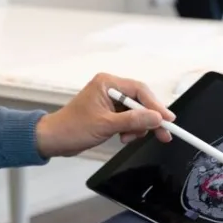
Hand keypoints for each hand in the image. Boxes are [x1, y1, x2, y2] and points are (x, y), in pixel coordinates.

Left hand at [35, 73, 174, 157]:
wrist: (54, 139)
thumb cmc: (72, 128)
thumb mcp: (106, 125)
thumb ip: (133, 120)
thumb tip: (156, 118)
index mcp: (107, 83)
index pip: (139, 91)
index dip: (156, 106)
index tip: (168, 120)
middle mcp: (109, 88)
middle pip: (140, 101)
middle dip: (149, 119)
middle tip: (163, 134)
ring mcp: (109, 100)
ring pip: (136, 112)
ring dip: (137, 127)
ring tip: (128, 138)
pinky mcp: (109, 112)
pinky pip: (128, 119)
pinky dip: (130, 129)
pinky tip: (123, 137)